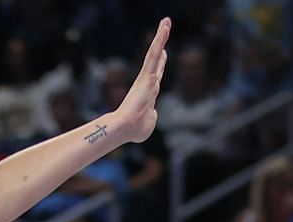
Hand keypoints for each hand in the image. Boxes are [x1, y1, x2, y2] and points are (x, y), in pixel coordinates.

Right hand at [109, 19, 169, 145]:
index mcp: (149, 93)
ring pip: (155, 51)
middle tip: (165, 28)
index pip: (157, 74)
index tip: (164, 53)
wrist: (126, 127)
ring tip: (166, 20)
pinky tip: (165, 27)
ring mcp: (147, 77)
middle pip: (157, 58)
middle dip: (161, 44)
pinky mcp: (146, 73)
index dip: (161, 63)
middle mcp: (147, 81)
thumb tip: (153, 114)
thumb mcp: (149, 123)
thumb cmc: (135, 129)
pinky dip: (159, 40)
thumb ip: (152, 116)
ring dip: (161, 35)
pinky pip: (154, 53)